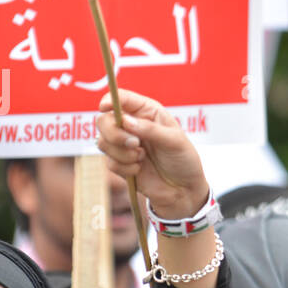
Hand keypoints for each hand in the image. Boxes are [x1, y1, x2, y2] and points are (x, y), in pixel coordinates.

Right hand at [96, 90, 208, 219]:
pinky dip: (125, 168)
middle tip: (135, 144)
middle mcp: (132, 125)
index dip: (109, 99)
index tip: (105, 107)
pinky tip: (140, 170)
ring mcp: (124, 145)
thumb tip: (125, 121)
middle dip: (114, 133)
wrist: (183, 190)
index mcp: (146, 112)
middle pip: (103, 120)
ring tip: (142, 158)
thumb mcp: (174, 142)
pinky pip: (109, 162)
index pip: (121, 98)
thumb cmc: (184, 160)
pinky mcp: (120, 163)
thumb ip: (150, 130)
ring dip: (122, 153)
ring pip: (103, 142)